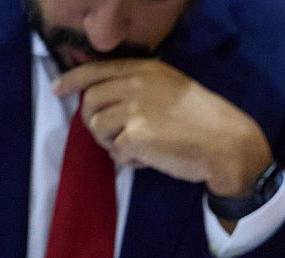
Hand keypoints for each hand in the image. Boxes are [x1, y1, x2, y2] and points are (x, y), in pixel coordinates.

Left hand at [55, 59, 272, 196]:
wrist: (226, 143)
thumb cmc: (203, 118)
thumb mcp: (171, 86)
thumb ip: (139, 84)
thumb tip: (103, 95)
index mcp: (143, 69)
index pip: (95, 70)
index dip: (71, 80)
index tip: (58, 89)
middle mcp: (134, 85)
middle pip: (90, 102)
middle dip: (94, 122)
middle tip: (113, 136)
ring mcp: (134, 110)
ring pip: (97, 128)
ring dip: (110, 143)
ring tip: (134, 149)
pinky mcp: (135, 137)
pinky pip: (115, 151)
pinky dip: (128, 160)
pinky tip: (148, 159)